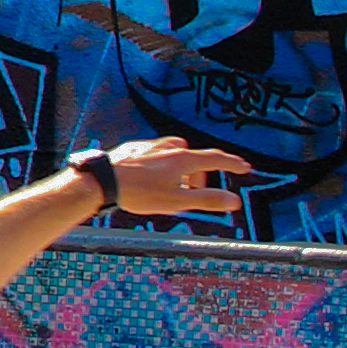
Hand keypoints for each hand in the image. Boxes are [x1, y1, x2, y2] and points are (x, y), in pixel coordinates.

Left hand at [98, 137, 252, 219]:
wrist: (102, 181)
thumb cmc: (139, 193)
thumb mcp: (177, 201)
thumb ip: (207, 200)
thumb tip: (234, 201)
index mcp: (182, 159)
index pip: (214, 158)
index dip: (231, 163)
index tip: (244, 167)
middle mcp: (167, 147)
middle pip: (194, 158)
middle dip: (199, 175)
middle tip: (193, 193)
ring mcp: (150, 146)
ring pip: (174, 153)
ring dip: (180, 168)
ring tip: (171, 187)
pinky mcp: (133, 148)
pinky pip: (155, 154)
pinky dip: (161, 165)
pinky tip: (150, 178)